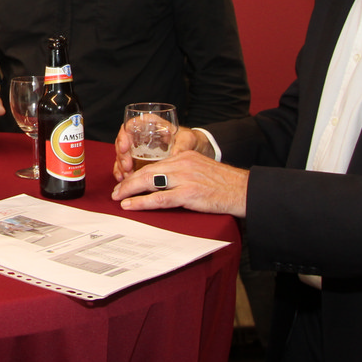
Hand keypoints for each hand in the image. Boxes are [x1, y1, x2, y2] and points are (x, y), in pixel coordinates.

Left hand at [111, 147, 247, 217]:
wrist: (245, 190)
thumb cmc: (226, 184)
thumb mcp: (202, 170)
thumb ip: (184, 173)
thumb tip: (165, 184)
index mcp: (185, 156)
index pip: (154, 164)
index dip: (137, 173)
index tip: (126, 181)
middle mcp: (182, 163)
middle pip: (147, 170)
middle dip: (128, 181)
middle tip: (116, 191)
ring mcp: (185, 178)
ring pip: (148, 181)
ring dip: (129, 190)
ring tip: (118, 198)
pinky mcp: (189, 193)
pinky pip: (159, 198)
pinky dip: (141, 202)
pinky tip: (130, 205)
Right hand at [114, 125, 215, 179]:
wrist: (193, 150)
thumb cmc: (189, 140)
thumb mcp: (188, 139)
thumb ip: (183, 145)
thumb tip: (175, 154)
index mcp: (151, 124)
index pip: (131, 125)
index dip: (124, 136)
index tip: (126, 148)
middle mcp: (141, 135)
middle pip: (123, 142)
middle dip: (122, 155)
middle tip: (127, 166)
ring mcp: (139, 148)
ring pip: (123, 155)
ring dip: (121, 166)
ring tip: (125, 176)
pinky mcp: (139, 160)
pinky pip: (126, 165)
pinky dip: (123, 172)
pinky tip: (123, 179)